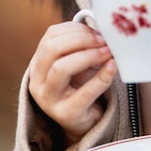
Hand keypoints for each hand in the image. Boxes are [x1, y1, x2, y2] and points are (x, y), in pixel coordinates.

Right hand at [29, 22, 116, 143]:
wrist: (85, 122)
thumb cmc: (82, 87)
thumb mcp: (78, 64)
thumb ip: (82, 46)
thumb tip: (102, 28)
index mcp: (38, 64)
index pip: (51, 36)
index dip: (75, 29)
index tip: (97, 31)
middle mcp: (37, 81)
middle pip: (53, 49)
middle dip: (82, 40)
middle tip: (104, 41)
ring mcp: (48, 99)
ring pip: (61, 68)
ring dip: (89, 55)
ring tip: (108, 53)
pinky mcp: (66, 114)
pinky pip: (84, 93)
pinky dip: (102, 77)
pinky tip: (113, 67)